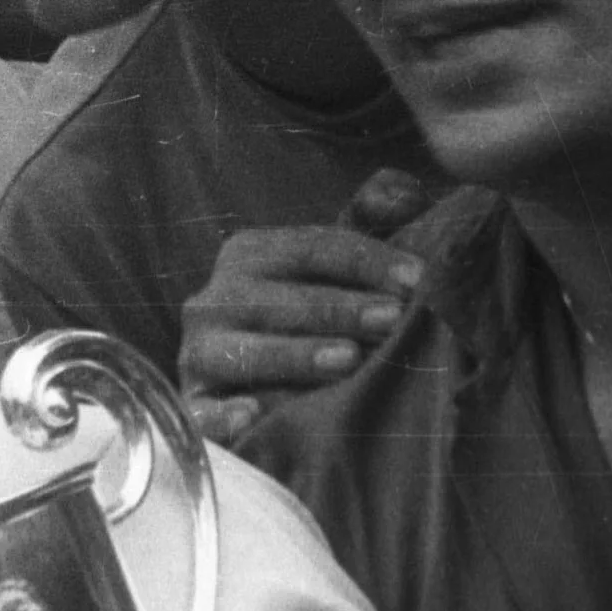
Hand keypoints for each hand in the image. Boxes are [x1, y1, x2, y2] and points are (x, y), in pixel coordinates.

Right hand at [179, 195, 427, 441]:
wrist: (246, 379)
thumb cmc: (305, 314)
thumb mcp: (331, 264)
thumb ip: (368, 223)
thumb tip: (401, 194)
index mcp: (247, 255)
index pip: (310, 248)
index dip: (366, 260)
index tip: (418, 279)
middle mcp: (214, 299)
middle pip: (279, 299)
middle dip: (339, 308)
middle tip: (392, 319)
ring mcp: (199, 353)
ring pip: (243, 352)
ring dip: (295, 355)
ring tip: (348, 359)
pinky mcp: (193, 405)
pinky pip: (203, 411)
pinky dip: (223, 415)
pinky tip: (253, 416)